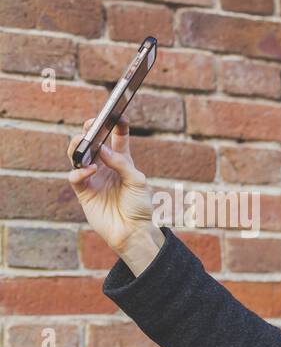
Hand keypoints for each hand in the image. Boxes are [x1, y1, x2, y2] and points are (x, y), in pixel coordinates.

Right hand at [66, 118, 158, 253]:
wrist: (133, 232)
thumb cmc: (139, 206)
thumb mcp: (138, 182)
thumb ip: (121, 163)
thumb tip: (101, 149)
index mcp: (122, 162)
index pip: (117, 139)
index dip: (117, 126)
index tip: (117, 114)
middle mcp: (105, 167)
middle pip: (92, 143)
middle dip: (90, 131)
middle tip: (91, 123)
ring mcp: (93, 178)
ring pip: (78, 156)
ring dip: (78, 147)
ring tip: (84, 142)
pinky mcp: (84, 192)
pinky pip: (75, 178)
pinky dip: (80, 172)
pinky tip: (89, 170)